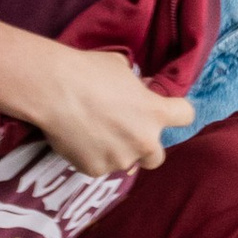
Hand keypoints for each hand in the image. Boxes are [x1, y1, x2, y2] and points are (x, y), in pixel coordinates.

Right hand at [20, 45, 196, 181]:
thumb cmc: (87, 70)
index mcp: (156, 113)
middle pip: (157, 156)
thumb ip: (135, 85)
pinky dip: (90, 156)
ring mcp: (121, 159)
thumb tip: (137, 89)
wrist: (52, 90)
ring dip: (115, 151)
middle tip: (123, 133)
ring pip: (125, 162)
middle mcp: (145, 141)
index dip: (175, 112)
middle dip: (144, 147)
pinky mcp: (97, 170)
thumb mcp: (119, 67)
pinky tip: (75, 139)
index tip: (165, 110)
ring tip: (91, 133)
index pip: (185, 116)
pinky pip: (98, 166)